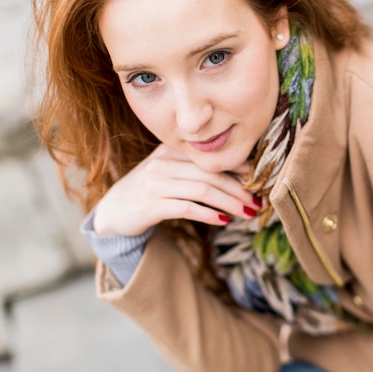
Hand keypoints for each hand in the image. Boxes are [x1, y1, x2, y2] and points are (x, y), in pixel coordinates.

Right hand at [93, 144, 259, 236]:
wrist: (114, 211)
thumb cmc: (151, 191)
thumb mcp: (171, 171)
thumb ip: (196, 169)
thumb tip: (240, 174)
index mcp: (172, 150)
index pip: (212, 156)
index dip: (238, 168)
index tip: (258, 179)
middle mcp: (164, 163)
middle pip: (211, 174)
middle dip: (240, 190)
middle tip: (258, 202)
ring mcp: (156, 183)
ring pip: (204, 191)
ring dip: (230, 204)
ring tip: (248, 213)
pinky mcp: (151, 205)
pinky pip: (187, 208)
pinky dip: (209, 215)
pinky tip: (224, 221)